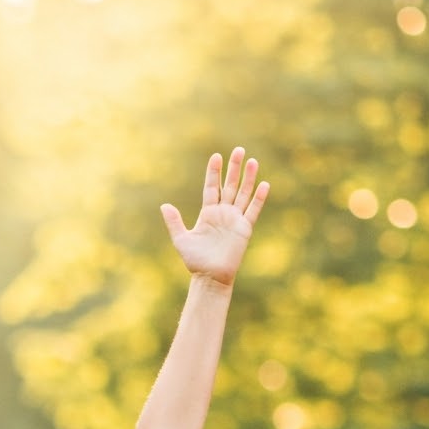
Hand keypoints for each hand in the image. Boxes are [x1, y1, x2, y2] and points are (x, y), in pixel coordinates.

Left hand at [160, 147, 268, 285]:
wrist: (210, 277)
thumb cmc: (195, 261)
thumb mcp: (181, 239)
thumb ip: (174, 222)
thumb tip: (164, 206)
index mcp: (208, 213)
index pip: (212, 187)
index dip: (214, 172)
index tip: (216, 156)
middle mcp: (223, 213)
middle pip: (230, 185)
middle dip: (234, 168)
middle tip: (239, 150)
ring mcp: (235, 219)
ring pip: (243, 194)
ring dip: (248, 178)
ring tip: (252, 161)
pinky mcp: (245, 229)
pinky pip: (253, 210)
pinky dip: (259, 198)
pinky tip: (264, 184)